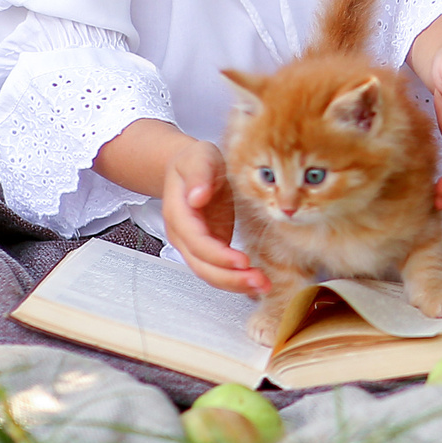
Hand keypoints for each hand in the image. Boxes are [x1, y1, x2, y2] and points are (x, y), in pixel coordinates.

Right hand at [97, 118, 261, 295]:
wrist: (192, 167)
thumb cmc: (196, 161)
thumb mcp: (199, 157)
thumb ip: (198, 175)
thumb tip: (197, 197)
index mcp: (179, 212)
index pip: (196, 241)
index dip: (218, 254)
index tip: (242, 261)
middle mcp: (183, 234)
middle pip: (202, 265)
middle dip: (230, 277)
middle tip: (258, 281)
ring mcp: (195, 243)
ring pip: (210, 272)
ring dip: (236, 283)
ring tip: (262, 284)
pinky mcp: (209, 247)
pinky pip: (220, 269)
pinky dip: (236, 278)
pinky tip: (256, 280)